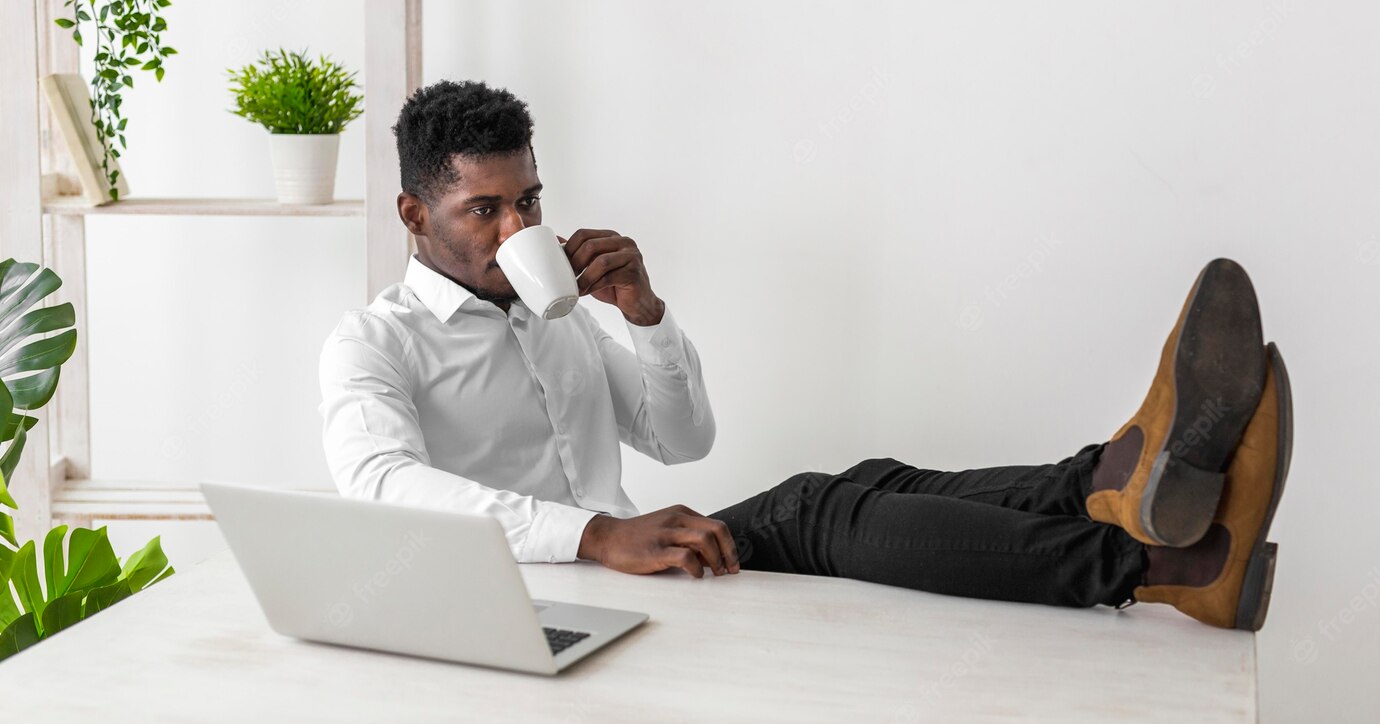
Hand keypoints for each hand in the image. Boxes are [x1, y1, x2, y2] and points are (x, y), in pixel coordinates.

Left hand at [560, 229, 664, 325]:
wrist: (636, 303)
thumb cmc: (614, 285)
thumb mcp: (592, 267)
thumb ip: (579, 254)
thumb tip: (556, 241)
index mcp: (612, 237)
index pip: (584, 234)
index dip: (569, 248)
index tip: (561, 263)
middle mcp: (624, 242)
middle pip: (591, 245)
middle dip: (575, 262)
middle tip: (567, 277)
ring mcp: (632, 256)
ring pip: (600, 262)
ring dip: (584, 277)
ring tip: (576, 287)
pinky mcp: (634, 272)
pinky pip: (609, 277)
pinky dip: (593, 286)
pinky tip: (586, 292)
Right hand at [577, 505, 740, 577]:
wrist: (608, 537)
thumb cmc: (637, 537)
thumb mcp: (666, 529)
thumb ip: (688, 538)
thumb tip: (713, 557)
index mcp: (681, 513)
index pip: (716, 525)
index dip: (729, 545)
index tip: (733, 561)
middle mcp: (676, 519)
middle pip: (716, 529)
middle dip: (729, 551)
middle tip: (731, 569)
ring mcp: (666, 534)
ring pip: (704, 540)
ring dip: (716, 559)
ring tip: (716, 573)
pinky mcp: (656, 550)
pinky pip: (685, 556)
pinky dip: (697, 568)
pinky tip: (696, 575)